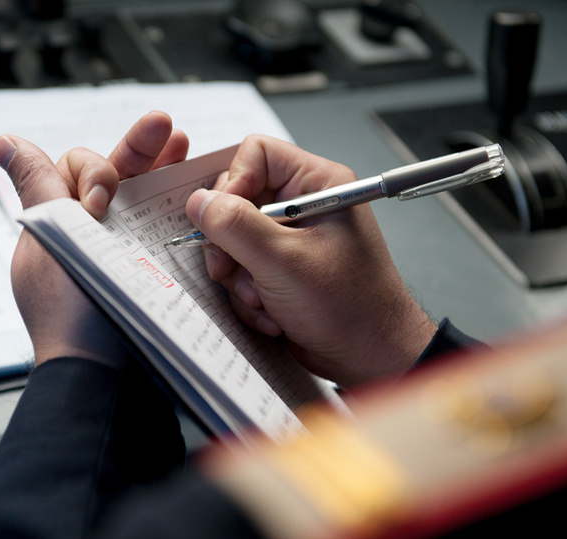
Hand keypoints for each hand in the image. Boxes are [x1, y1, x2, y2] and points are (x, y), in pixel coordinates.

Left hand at [0, 111, 188, 367]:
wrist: (107, 378)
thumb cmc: (73, 318)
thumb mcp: (51, 243)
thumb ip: (39, 187)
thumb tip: (4, 142)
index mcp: (58, 227)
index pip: (75, 170)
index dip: (91, 173)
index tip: (98, 203)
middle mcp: (89, 237)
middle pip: (115, 177)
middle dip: (139, 149)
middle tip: (166, 128)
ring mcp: (121, 257)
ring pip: (142, 199)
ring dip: (163, 167)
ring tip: (183, 144)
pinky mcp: (150, 277)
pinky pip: (162, 232)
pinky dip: (178, 207)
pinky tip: (200, 187)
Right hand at [187, 135, 436, 387]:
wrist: (368, 357)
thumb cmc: (349, 307)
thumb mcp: (283, 262)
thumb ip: (235, 226)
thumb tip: (199, 202)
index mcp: (317, 184)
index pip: (256, 154)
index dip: (232, 183)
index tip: (223, 219)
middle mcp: (303, 204)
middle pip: (236, 199)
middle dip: (231, 243)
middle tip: (234, 269)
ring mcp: (291, 237)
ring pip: (233, 239)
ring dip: (240, 276)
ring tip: (263, 299)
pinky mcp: (281, 267)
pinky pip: (242, 268)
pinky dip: (248, 295)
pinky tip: (271, 313)